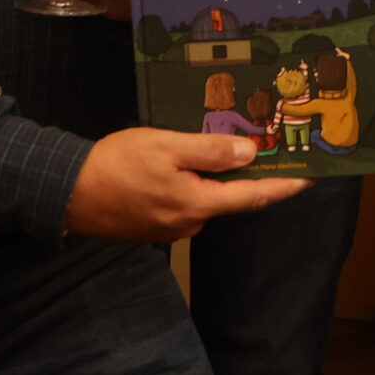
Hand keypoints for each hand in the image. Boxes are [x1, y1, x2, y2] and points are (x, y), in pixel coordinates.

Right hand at [65, 128, 308, 242]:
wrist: (64, 191)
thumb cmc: (116, 164)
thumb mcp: (167, 147)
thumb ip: (211, 152)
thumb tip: (251, 153)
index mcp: (197, 204)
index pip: (253, 197)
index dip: (284, 186)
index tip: (311, 177)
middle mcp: (189, 223)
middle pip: (230, 197)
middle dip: (245, 174)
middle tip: (262, 146)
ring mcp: (170, 228)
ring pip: (204, 199)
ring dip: (212, 178)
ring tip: (210, 147)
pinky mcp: (152, 226)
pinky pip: (184, 203)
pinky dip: (189, 185)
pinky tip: (177, 165)